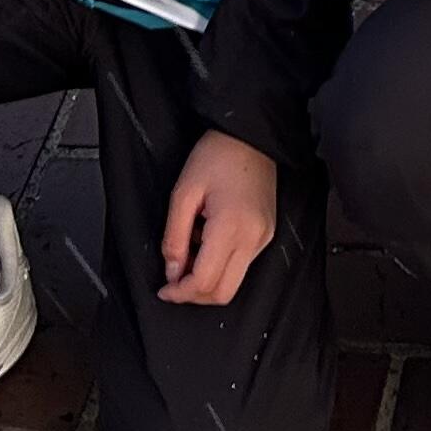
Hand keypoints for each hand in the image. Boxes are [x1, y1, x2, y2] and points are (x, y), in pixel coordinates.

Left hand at [157, 130, 278, 305]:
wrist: (250, 136)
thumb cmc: (216, 155)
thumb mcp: (183, 193)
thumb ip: (174, 237)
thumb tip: (172, 272)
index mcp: (231, 227)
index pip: (205, 281)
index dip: (180, 292)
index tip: (164, 289)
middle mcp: (253, 238)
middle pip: (223, 293)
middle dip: (194, 294)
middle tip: (173, 280)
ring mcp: (263, 238)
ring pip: (233, 283)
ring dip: (207, 280)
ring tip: (190, 251)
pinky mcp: (266, 234)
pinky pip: (242, 265)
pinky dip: (220, 266)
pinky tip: (206, 242)